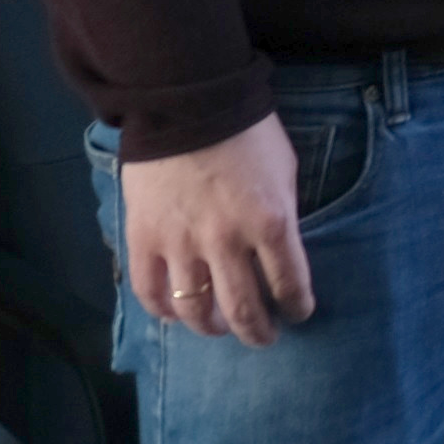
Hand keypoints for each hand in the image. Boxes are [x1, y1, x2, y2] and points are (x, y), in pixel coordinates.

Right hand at [121, 115, 312, 346]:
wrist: (187, 106)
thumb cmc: (248, 134)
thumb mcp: (284, 173)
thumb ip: (282, 216)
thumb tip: (279, 254)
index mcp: (271, 221)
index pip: (289, 283)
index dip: (297, 306)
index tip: (298, 313)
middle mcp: (226, 240)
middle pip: (242, 308)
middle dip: (258, 331)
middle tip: (264, 337)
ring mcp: (181, 243)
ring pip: (195, 309)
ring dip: (212, 327)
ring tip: (221, 328)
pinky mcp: (144, 238)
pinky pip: (151, 292)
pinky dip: (165, 312)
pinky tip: (178, 314)